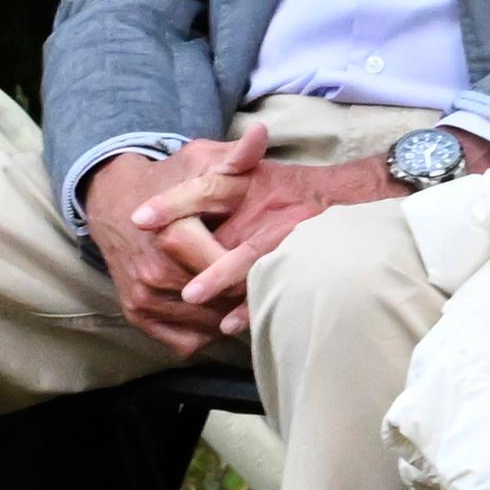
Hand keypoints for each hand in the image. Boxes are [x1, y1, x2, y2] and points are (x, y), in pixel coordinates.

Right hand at [87, 137, 259, 356]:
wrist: (112, 200)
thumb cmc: (166, 179)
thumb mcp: (199, 161)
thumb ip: (235, 155)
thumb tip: (261, 136)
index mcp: (173, 236)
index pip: (229, 270)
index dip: (257, 270)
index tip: (276, 263)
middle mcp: (154, 273)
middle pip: (221, 302)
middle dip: (246, 295)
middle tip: (272, 287)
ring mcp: (143, 297)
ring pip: (205, 325)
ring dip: (228, 317)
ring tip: (249, 300)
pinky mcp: (136, 314)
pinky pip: (183, 341)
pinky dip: (204, 332)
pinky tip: (218, 313)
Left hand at [168, 156, 427, 319]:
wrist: (351, 198)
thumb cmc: (288, 188)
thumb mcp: (253, 168)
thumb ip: (224, 167)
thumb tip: (178, 182)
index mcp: (250, 181)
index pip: (207, 187)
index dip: (173, 202)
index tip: (139, 219)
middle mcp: (272, 208)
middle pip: (232, 233)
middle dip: (200, 256)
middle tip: (162, 275)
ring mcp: (291, 234)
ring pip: (255, 260)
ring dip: (224, 280)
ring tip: (193, 298)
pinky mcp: (303, 257)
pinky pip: (275, 282)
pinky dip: (253, 304)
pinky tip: (229, 322)